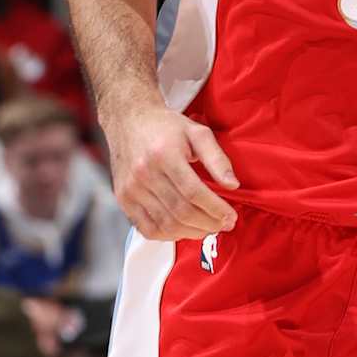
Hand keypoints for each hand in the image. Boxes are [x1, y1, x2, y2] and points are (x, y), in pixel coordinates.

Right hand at [106, 98, 238, 238]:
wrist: (128, 121)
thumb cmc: (166, 127)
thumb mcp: (197, 132)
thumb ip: (217, 159)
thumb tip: (233, 185)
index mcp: (164, 154)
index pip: (194, 192)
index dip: (216, 209)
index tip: (231, 217)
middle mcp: (144, 173)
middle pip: (181, 211)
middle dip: (208, 223)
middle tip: (224, 225)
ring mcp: (131, 189)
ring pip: (166, 224)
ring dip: (192, 232)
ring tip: (208, 228)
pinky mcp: (123, 199)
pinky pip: (148, 229)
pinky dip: (170, 236)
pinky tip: (185, 229)